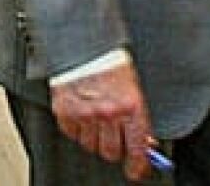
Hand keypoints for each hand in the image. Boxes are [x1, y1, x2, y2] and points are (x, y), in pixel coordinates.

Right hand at [51, 63, 153, 181]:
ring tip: (95, 118)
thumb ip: (137, 115)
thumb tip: (144, 142)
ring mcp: (85, 113)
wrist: (82, 39)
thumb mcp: (132, 84)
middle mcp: (108, 112)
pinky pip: (72, 133)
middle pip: (111, 152)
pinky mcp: (65, 111)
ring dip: (94, 137)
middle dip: (114, 147)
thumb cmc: (108, 58)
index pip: (137, 150)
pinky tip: (81, 111)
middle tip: (113, 136)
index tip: (136, 170)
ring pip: (91, 145)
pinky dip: (76, 127)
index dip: (137, 166)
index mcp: (130, 105)